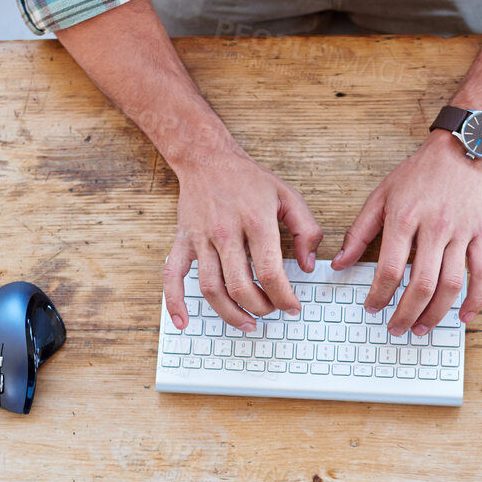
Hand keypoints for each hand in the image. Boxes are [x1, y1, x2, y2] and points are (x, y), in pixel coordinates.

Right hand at [163, 141, 322, 330]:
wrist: (207, 158)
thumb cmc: (249, 180)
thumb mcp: (289, 196)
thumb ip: (307, 230)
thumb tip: (309, 265)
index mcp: (255, 221)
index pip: (269, 272)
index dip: (283, 296)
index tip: (292, 306)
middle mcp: (225, 231)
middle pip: (240, 286)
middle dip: (260, 307)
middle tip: (272, 311)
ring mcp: (200, 238)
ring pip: (210, 289)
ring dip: (230, 314)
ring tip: (247, 323)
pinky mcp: (182, 241)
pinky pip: (172, 276)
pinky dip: (175, 302)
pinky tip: (183, 321)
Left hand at [332, 130, 481, 334]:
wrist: (456, 153)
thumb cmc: (416, 175)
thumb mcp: (380, 197)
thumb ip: (359, 232)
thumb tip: (340, 263)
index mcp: (404, 218)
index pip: (390, 269)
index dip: (379, 294)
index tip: (372, 307)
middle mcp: (434, 228)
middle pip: (421, 284)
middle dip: (406, 313)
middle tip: (395, 328)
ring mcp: (460, 233)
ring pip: (451, 285)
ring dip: (435, 314)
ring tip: (421, 328)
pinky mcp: (479, 236)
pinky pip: (481, 273)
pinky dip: (475, 299)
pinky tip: (464, 317)